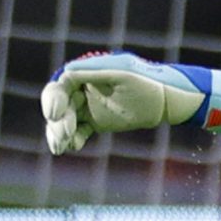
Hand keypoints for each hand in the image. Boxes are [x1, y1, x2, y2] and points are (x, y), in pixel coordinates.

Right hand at [40, 53, 220, 153]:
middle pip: (60, 105)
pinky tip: (74, 146)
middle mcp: (84, 89)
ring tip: (61, 147)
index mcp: (87, 73)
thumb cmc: (146, 82)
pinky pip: (79, 132)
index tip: (54, 113)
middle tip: (64, 134)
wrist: (167, 100)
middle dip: (58, 120)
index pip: (61, 85)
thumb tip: (66, 73)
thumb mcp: (121, 75)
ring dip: (59, 133)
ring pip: (66, 121)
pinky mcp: (97, 122)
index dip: (53, 99)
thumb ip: (94, 73)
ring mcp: (89, 106)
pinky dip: (73, 140)